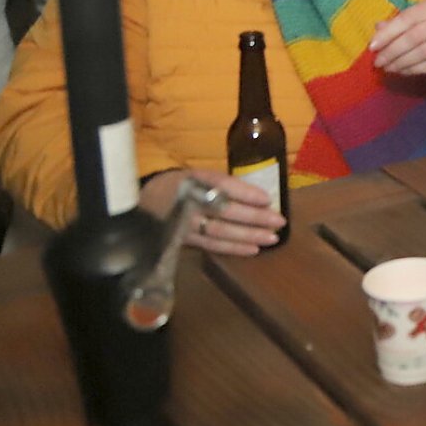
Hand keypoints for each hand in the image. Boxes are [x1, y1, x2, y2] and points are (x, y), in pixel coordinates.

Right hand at [139, 167, 285, 256]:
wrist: (145, 202)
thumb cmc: (181, 186)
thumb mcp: (198, 176)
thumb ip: (223, 184)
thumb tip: (259, 196)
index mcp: (193, 180)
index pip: (221, 185)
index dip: (245, 193)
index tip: (268, 199)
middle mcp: (188, 202)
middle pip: (225, 211)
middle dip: (254, 217)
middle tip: (279, 221)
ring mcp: (185, 224)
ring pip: (220, 232)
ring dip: (248, 236)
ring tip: (272, 239)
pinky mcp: (183, 240)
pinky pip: (211, 246)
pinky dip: (233, 248)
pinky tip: (253, 250)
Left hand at [370, 0, 425, 74]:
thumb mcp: (422, 15)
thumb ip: (400, 21)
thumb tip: (377, 28)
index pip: (406, 19)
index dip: (387, 34)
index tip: (372, 47)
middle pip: (413, 38)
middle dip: (392, 52)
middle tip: (378, 62)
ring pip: (421, 53)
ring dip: (401, 63)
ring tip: (388, 68)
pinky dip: (414, 69)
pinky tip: (403, 71)